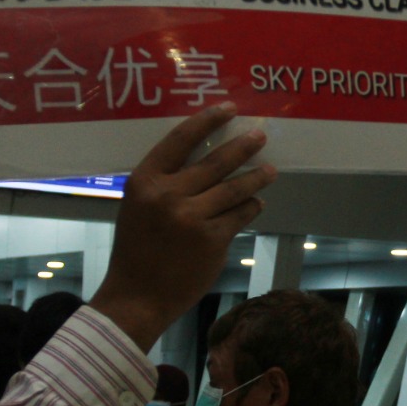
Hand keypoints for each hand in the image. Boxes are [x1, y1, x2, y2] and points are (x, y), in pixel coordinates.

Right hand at [91, 105, 275, 349]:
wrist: (137, 296)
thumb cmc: (137, 248)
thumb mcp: (137, 206)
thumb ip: (164, 182)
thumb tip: (203, 157)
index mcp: (145, 181)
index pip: (181, 139)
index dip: (207, 120)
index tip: (228, 109)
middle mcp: (168, 195)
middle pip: (215, 161)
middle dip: (242, 146)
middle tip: (259, 136)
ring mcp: (192, 218)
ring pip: (234, 188)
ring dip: (256, 177)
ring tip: (270, 170)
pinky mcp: (212, 240)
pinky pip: (239, 215)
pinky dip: (251, 207)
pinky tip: (256, 203)